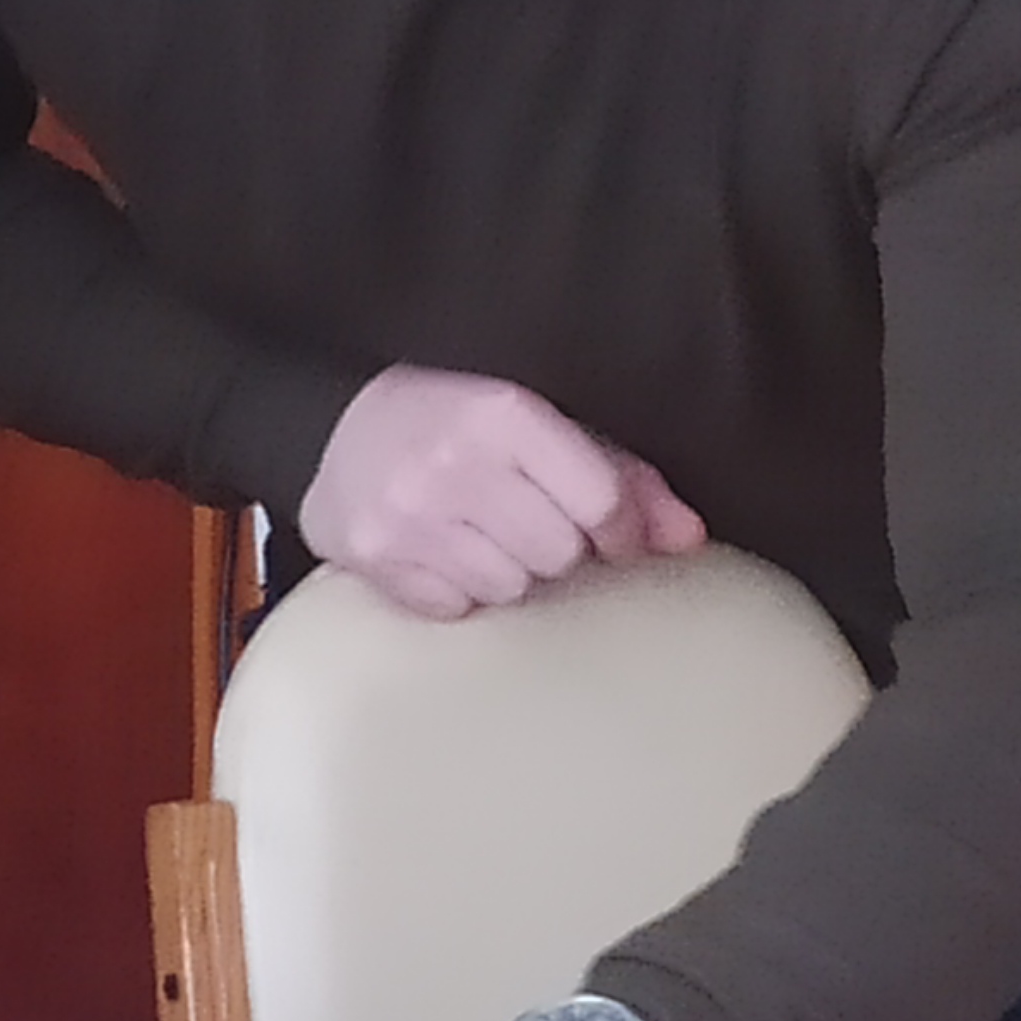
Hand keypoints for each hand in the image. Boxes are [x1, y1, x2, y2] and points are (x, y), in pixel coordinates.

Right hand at [296, 368, 703, 619]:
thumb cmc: (456, 425)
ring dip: (506, 571)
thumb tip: (689, 539)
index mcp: (503, 413)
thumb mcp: (538, 427)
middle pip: (558, 552)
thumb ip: (622, 477)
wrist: (332, 425)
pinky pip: (455, 607)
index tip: (609, 533)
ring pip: (509, 587)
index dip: (618, 528)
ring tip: (479, 534)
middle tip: (523, 522)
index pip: (599, 499)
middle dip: (553, 546)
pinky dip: (456, 590)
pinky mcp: (375, 558)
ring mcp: (408, 515)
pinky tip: (440, 553)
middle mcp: (454, 463)